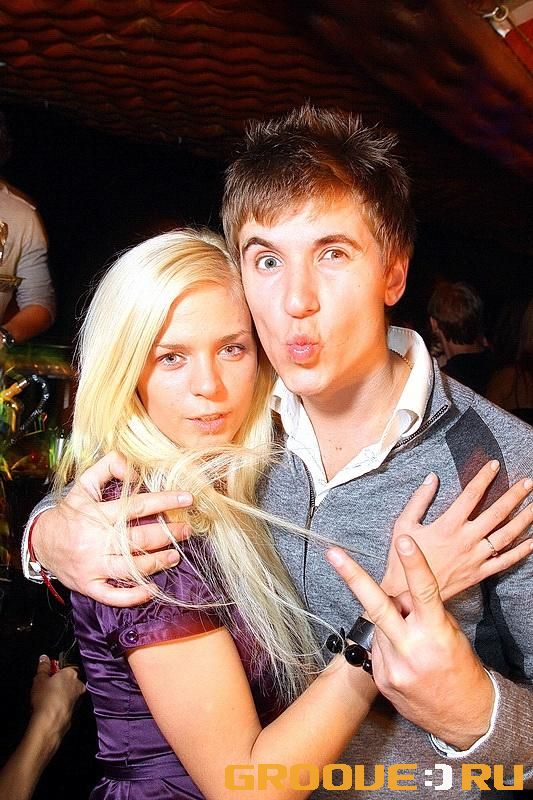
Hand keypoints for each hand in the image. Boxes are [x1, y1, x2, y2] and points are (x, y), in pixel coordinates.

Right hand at [29, 655, 84, 741]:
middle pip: (71, 680)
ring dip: (63, 695)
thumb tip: (44, 658)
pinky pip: (70, 704)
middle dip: (62, 683)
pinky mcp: (77, 712)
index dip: (58, 670)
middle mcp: (79, 684)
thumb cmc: (45, 698)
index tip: (50, 675)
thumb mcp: (39, 679)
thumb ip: (43, 667)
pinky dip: (63, 705)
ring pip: (71, 693)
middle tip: (48, 688)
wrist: (51, 723)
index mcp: (72, 673)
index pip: (68, 666)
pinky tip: (53, 709)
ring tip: (48, 700)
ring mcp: (80, 699)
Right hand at [32, 452, 193, 604]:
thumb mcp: (84, 484)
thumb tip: (134, 469)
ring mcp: (92, 566)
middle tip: (186, 530)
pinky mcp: (88, 585)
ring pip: (130, 567)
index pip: (136, 506)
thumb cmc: (70, 512)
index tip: (187, 498)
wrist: (40, 542)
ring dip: (157, 562)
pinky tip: (152, 589)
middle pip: (138, 538)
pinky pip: (113, 595)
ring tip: (175, 555)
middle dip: (168, 534)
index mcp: (97, 514)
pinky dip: (133, 596)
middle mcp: (95, 541)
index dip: (164, 501)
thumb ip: (109, 467)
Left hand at [327, 538, 493, 748]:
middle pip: (378, 607)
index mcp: (436, 634)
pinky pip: (378, 647)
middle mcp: (411, 650)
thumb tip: (398, 599)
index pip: (423, 592)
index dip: (413, 564)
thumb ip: (422, 613)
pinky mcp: (382, 680)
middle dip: (353, 577)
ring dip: (391, 624)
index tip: (403, 540)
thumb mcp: (451, 634)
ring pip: (380, 626)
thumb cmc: (462, 668)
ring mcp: (393, 668)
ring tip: (413, 641)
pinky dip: (389, 644)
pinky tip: (406, 658)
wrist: (466, 718)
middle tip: (333, 553)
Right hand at [382, 460, 531, 599]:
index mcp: (447, 525)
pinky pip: (505, 561)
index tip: (495, 465)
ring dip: (523, 519)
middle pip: (496, 513)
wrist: (408, 593)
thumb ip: (419, 499)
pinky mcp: (479, 573)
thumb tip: (432, 478)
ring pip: (506, 536)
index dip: (484, 477)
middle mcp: (466, 540)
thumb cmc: (403, 558)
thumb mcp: (404, 524)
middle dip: (514, 496)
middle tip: (528, 483)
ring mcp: (475, 558)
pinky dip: (521, 551)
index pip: (471, 495)